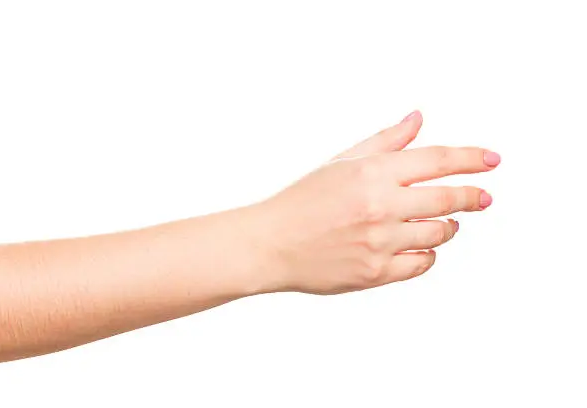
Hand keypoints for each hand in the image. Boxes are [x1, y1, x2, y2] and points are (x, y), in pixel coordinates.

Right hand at [257, 111, 499, 294]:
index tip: (493, 160)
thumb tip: (418, 118)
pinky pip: (422, 263)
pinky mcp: (375, 273)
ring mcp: (379, 242)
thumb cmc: (304, 199)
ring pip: (439, 233)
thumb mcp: (341, 162)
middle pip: (448, 199)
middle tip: (483, 197)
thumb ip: (385, 141)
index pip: (436, 160)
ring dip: (449, 226)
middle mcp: (379, 206)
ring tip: (445, 222)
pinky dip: (429, 253)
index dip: (471, 159)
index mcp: (371, 172)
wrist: (271, 243)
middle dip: (472, 196)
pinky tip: (421, 246)